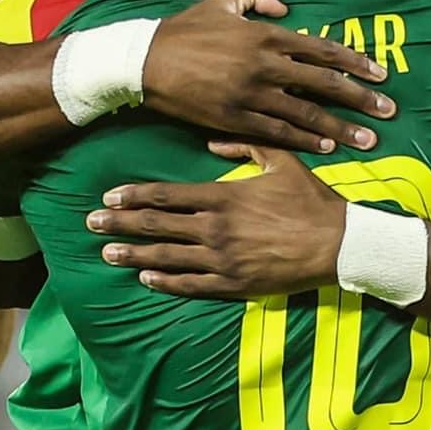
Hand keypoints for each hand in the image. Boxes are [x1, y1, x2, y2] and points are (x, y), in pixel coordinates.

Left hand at [85, 142, 345, 298]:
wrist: (339, 243)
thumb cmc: (311, 199)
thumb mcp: (281, 161)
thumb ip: (245, 147)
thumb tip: (210, 144)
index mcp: (224, 197)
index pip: (167, 197)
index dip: (135, 197)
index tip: (109, 197)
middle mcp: (216, 229)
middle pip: (158, 226)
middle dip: (121, 224)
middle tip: (91, 223)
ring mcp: (223, 260)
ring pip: (168, 257)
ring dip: (134, 254)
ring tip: (107, 252)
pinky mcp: (235, 284)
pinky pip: (192, 284)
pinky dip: (166, 281)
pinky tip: (146, 278)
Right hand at [142, 0, 394, 153]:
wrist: (145, 61)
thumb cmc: (184, 29)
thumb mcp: (222, 2)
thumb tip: (286, 5)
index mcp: (265, 34)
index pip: (321, 50)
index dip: (354, 62)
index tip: (380, 74)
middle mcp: (264, 65)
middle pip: (323, 84)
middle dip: (360, 98)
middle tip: (388, 109)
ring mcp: (250, 94)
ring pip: (305, 112)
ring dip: (340, 127)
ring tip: (367, 138)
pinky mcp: (234, 119)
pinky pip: (276, 131)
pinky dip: (304, 139)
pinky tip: (325, 146)